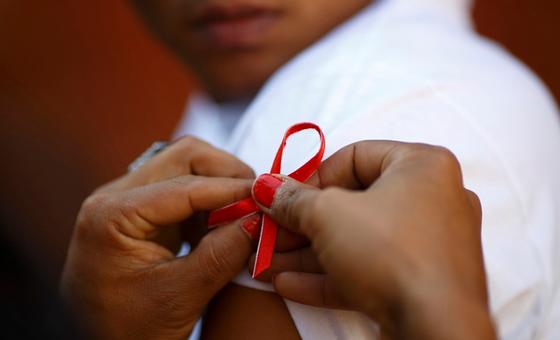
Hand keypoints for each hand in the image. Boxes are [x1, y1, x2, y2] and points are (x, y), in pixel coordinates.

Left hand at [61, 137, 256, 339]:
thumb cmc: (126, 331)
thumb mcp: (177, 298)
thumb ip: (221, 256)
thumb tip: (259, 221)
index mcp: (112, 215)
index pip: (184, 186)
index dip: (231, 190)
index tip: (267, 200)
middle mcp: (116, 197)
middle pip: (183, 158)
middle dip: (226, 175)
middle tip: (257, 202)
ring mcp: (129, 201)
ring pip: (186, 168)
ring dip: (219, 187)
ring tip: (242, 217)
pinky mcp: (142, 213)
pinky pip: (183, 190)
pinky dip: (210, 202)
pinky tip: (223, 226)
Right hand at [251, 141, 495, 339]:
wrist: (436, 329)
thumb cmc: (388, 251)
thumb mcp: (328, 215)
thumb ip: (293, 199)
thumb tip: (267, 187)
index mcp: (422, 166)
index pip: (355, 156)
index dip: (312, 177)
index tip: (283, 198)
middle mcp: (432, 200)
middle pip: (353, 203)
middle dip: (303, 222)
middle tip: (270, 232)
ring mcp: (428, 245)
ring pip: (357, 241)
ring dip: (308, 252)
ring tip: (267, 262)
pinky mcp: (420, 283)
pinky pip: (370, 270)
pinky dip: (330, 275)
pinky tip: (287, 284)